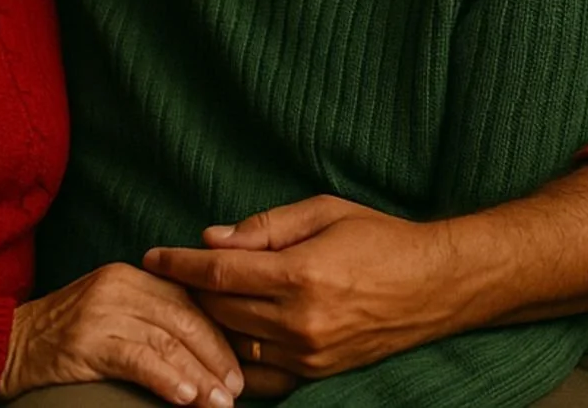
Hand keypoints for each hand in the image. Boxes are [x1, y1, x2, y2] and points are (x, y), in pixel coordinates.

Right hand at [0, 262, 243, 405]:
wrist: (9, 344)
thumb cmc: (66, 337)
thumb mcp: (112, 313)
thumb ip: (151, 319)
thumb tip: (205, 350)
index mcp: (130, 275)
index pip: (187, 300)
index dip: (218, 332)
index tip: (240, 365)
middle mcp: (119, 285)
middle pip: (184, 318)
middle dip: (216, 356)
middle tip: (237, 389)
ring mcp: (102, 310)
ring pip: (167, 341)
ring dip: (200, 375)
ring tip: (221, 403)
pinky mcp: (87, 340)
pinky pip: (138, 359)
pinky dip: (168, 379)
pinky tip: (187, 397)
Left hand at [143, 195, 461, 379]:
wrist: (435, 285)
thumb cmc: (378, 237)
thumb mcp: (322, 212)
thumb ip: (264, 228)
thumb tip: (211, 238)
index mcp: (301, 275)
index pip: (220, 274)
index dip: (180, 264)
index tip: (153, 256)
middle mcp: (302, 321)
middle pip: (220, 311)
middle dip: (189, 291)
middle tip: (168, 274)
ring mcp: (311, 355)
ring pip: (236, 344)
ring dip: (208, 323)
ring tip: (190, 303)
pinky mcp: (319, 374)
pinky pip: (263, 376)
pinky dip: (237, 357)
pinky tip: (223, 338)